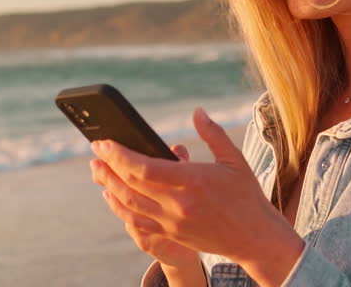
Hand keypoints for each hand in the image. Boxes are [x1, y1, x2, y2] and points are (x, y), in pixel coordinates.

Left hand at [89, 107, 303, 283]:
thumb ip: (213, 134)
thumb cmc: (247, 196)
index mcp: (193, 181)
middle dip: (108, 167)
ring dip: (109, 186)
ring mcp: (173, 222)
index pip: (144, 167)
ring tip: (97, 170)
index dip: (119, 154)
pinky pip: (137, 223)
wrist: (255, 238)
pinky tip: (112, 196)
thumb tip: (197, 111)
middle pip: (131, 185)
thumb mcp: (234, 160)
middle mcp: (179, 204)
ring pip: (129, 205)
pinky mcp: (172, 235)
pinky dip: (120, 209)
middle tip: (95, 152)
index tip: (104, 142)